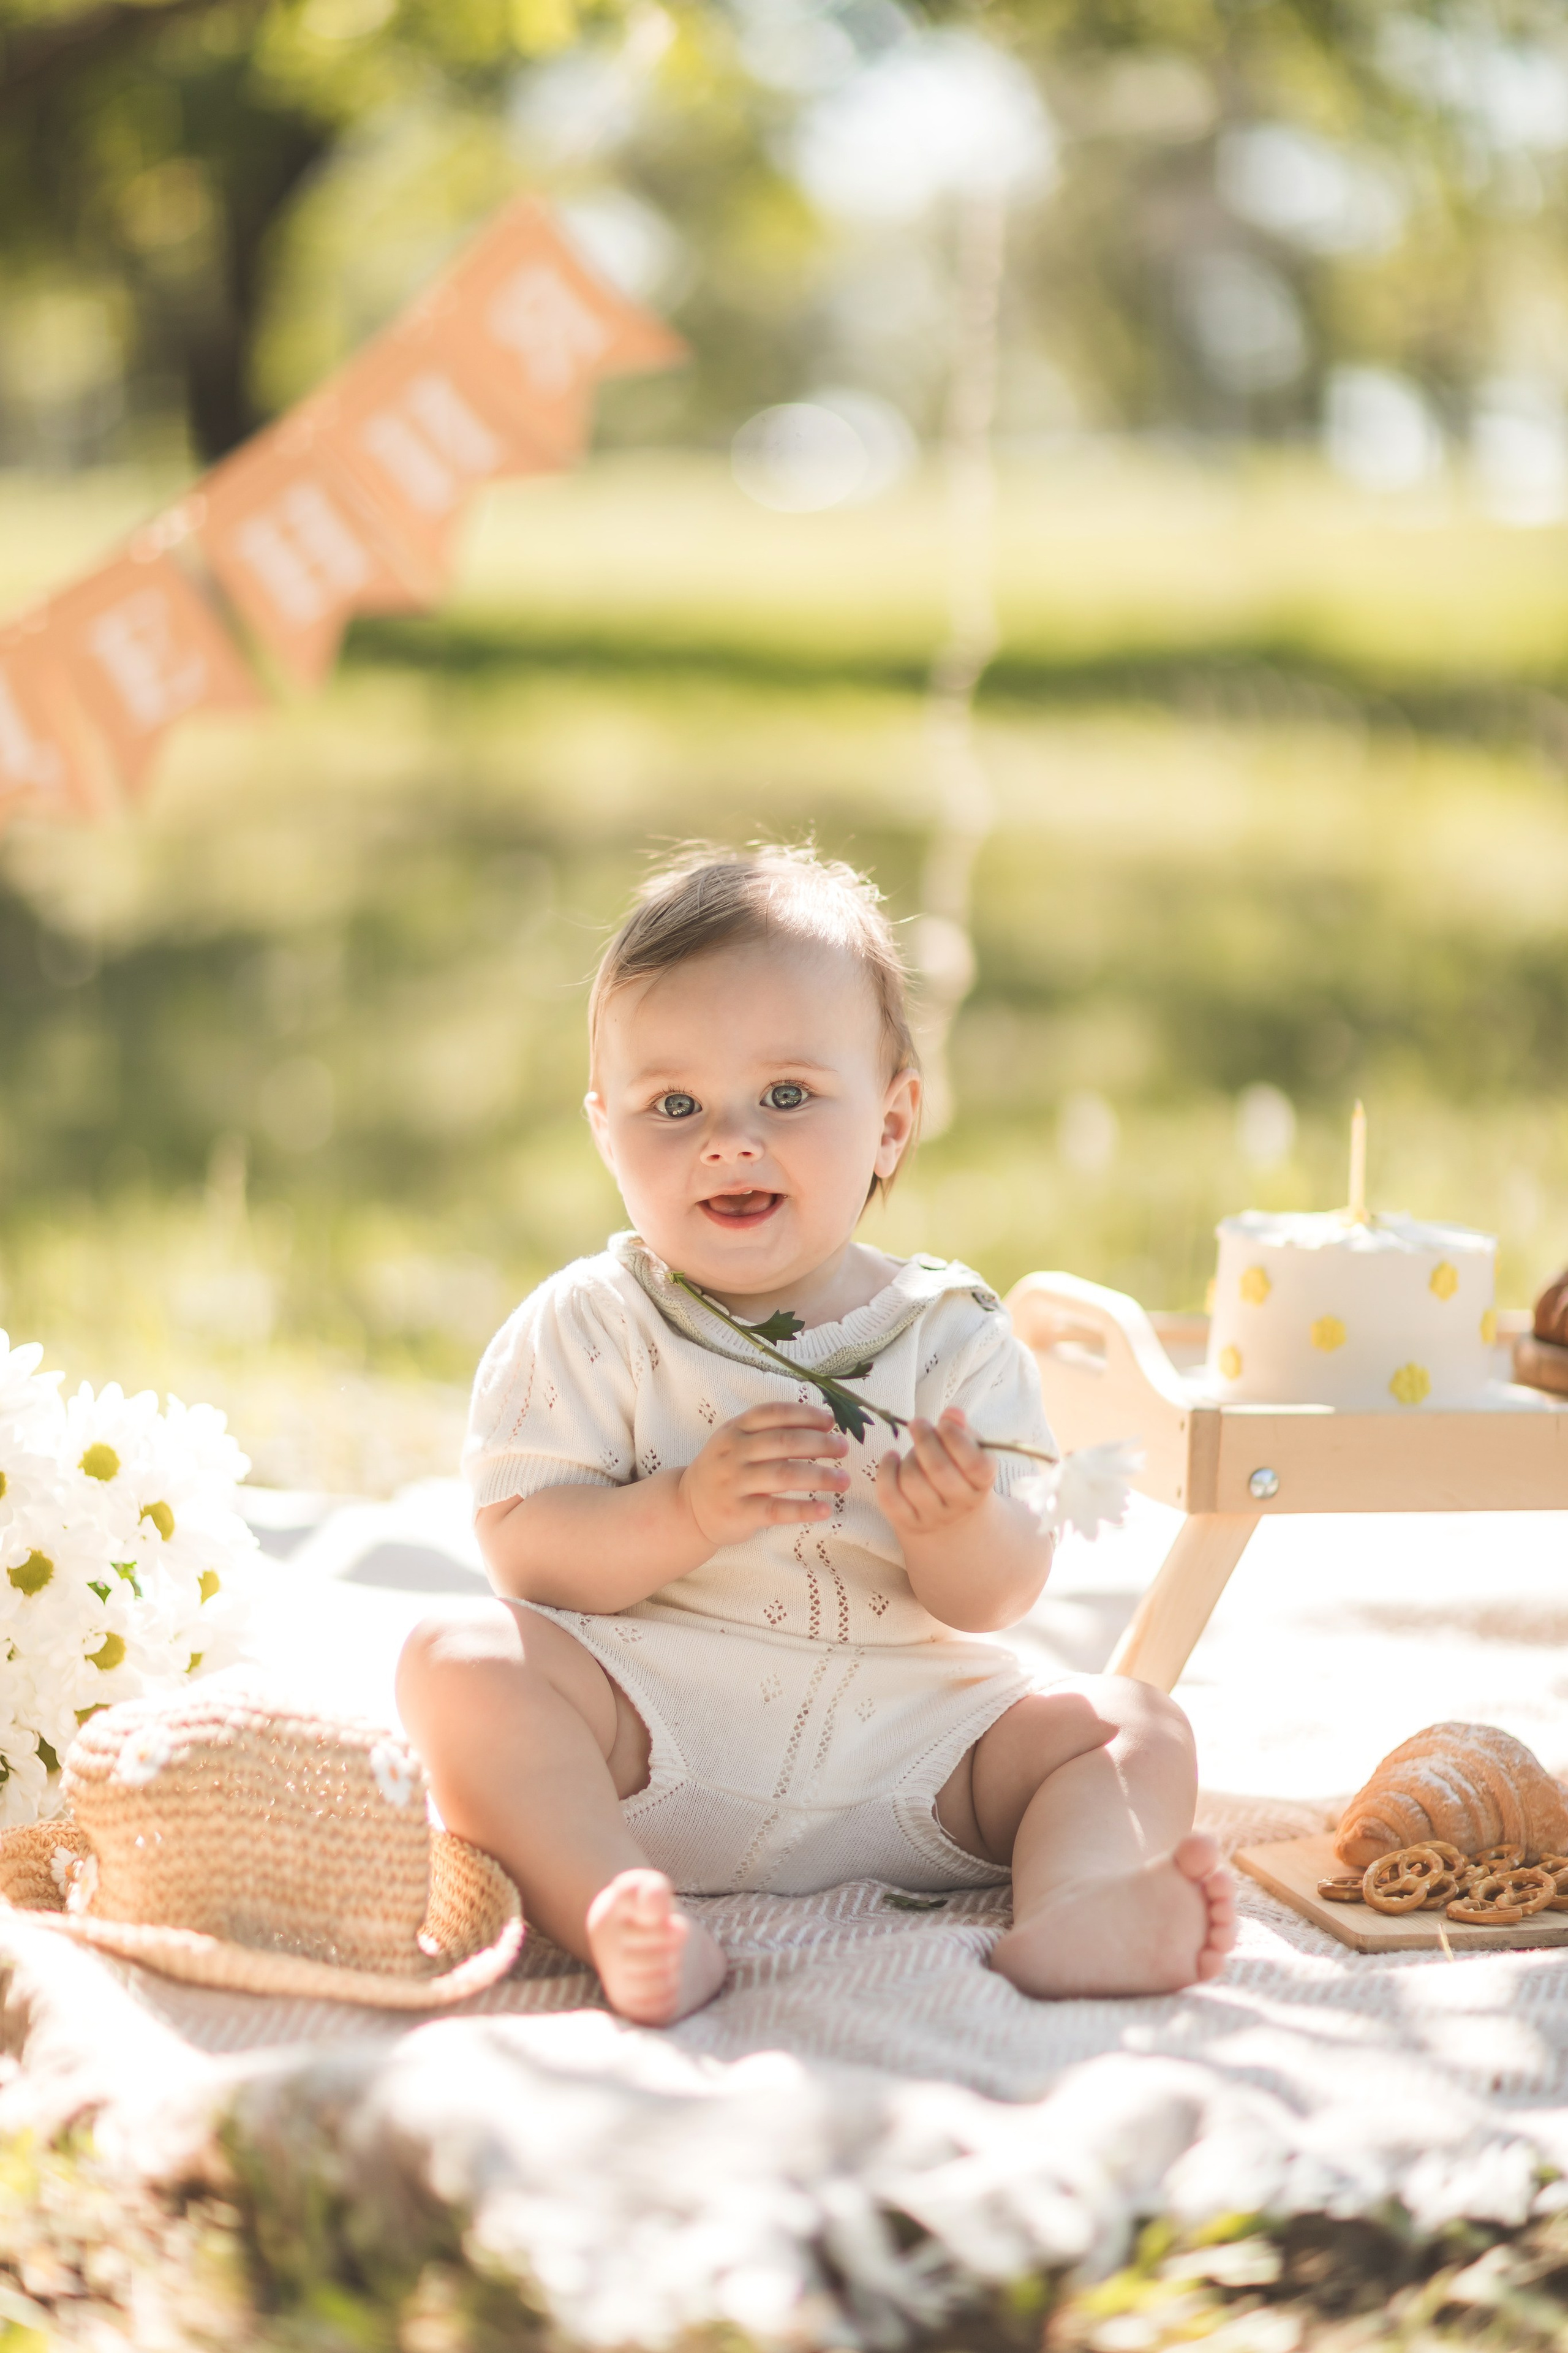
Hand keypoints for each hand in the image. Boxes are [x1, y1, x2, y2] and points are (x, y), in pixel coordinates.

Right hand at [677, 1402, 849, 1548]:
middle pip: (783, 1442)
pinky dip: (803, 1510)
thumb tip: (822, 1424)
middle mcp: (734, 1453)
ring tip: (844, 1480)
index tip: (830, 1421)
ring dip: (820, 1476)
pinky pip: (776, 1510)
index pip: (774, 1414)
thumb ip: (768, 1431)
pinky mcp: (739, 1513)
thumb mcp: (735, 1441)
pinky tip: (825, 1510)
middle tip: (843, 1448)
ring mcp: (735, 1483)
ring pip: (783, 1475)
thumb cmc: (724, 1470)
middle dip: (819, 1443)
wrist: (689, 1507)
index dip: (805, 1415)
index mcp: (735, 1429)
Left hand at [876, 1409, 994, 1541]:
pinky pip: (890, 1498)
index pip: (974, 1463)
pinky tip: (891, 1458)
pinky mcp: (909, 1523)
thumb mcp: (968, 1448)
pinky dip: (885, 1472)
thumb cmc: (958, 1468)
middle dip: (925, 1440)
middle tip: (917, 1423)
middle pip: (940, 1471)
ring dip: (908, 1457)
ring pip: (913, 1483)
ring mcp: (934, 1518)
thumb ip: (961, 1428)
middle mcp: (961, 1504)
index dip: (955, 1438)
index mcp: (982, 1483)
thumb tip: (952, 1413)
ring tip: (912, 1449)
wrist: (952, 1513)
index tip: (943, 1422)